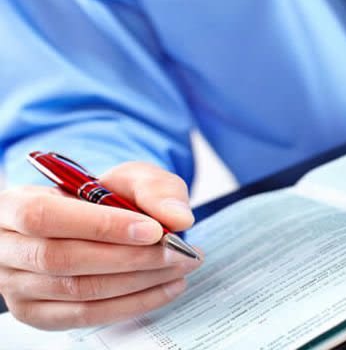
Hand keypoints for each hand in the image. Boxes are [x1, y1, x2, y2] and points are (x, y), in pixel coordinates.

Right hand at [0, 162, 201, 329]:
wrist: (94, 221)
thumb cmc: (105, 197)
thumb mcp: (130, 178)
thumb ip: (155, 189)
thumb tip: (178, 218)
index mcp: (13, 204)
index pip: (45, 216)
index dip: (100, 225)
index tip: (153, 230)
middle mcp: (6, 248)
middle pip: (62, 259)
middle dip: (130, 258)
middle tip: (179, 252)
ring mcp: (17, 286)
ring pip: (78, 291)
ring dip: (139, 282)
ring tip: (180, 267)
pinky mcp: (38, 314)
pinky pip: (87, 315)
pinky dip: (133, 303)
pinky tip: (165, 287)